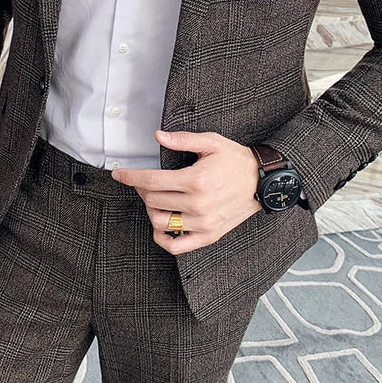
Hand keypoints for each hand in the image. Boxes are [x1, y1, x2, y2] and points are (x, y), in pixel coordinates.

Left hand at [111, 129, 261, 254]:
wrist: (263, 181)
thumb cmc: (235, 159)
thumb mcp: (211, 142)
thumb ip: (182, 139)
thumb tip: (158, 136)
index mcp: (196, 180)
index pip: (151, 181)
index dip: (130, 177)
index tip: (118, 174)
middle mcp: (198, 204)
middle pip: (152, 201)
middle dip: (142, 190)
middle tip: (145, 182)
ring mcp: (203, 223)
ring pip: (160, 222)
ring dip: (150, 210)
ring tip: (155, 199)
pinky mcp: (209, 235)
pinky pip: (177, 246)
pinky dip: (163, 239)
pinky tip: (160, 226)